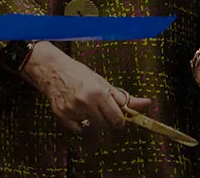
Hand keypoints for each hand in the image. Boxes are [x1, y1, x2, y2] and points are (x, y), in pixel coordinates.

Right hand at [23, 43, 150, 139]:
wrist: (52, 69)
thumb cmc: (79, 74)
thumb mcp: (103, 83)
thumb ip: (125, 98)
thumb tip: (147, 103)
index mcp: (99, 92)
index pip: (117, 120)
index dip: (119, 120)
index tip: (116, 117)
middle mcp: (85, 102)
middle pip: (105, 126)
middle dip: (106, 121)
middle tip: (100, 111)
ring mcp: (72, 109)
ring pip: (92, 129)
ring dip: (93, 123)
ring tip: (88, 110)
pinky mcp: (61, 114)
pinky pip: (78, 129)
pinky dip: (80, 124)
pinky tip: (77, 112)